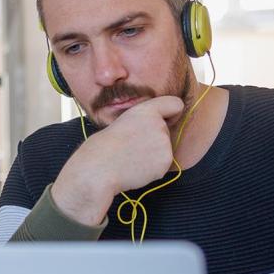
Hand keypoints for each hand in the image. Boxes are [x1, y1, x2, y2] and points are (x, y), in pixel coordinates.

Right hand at [51, 96, 184, 225]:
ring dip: (152, 155)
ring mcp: (164, 144)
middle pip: (166, 131)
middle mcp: (159, 124)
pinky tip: (134, 168)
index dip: (171, 114)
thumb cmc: (102, 147)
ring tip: (130, 158)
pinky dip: (151, 169)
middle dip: (153, 139)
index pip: (175, 104)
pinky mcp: (165, 162)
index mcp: (146, 110)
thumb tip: (153, 132)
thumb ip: (142, 123)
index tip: (165, 121)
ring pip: (164, 149)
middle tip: (131, 146)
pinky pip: (162, 165)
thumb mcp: (122, 123)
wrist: (98, 168)